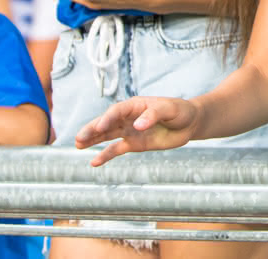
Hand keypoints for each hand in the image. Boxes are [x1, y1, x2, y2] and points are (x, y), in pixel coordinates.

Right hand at [76, 97, 200, 164]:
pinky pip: (116, 149)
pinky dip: (105, 155)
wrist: (189, 123)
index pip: (118, 111)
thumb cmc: (180, 111)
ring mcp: (129, 130)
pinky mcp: (134, 144)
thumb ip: (154, 115)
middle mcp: (128, 117)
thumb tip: (137, 125)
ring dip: (93, 140)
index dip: (108, 118)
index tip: (100, 127)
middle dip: (92, 129)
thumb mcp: (170, 109)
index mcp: (136, 105)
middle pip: (107, 122)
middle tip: (79, 137)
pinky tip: (94, 162)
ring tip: (78, 144)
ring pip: (107, 135)